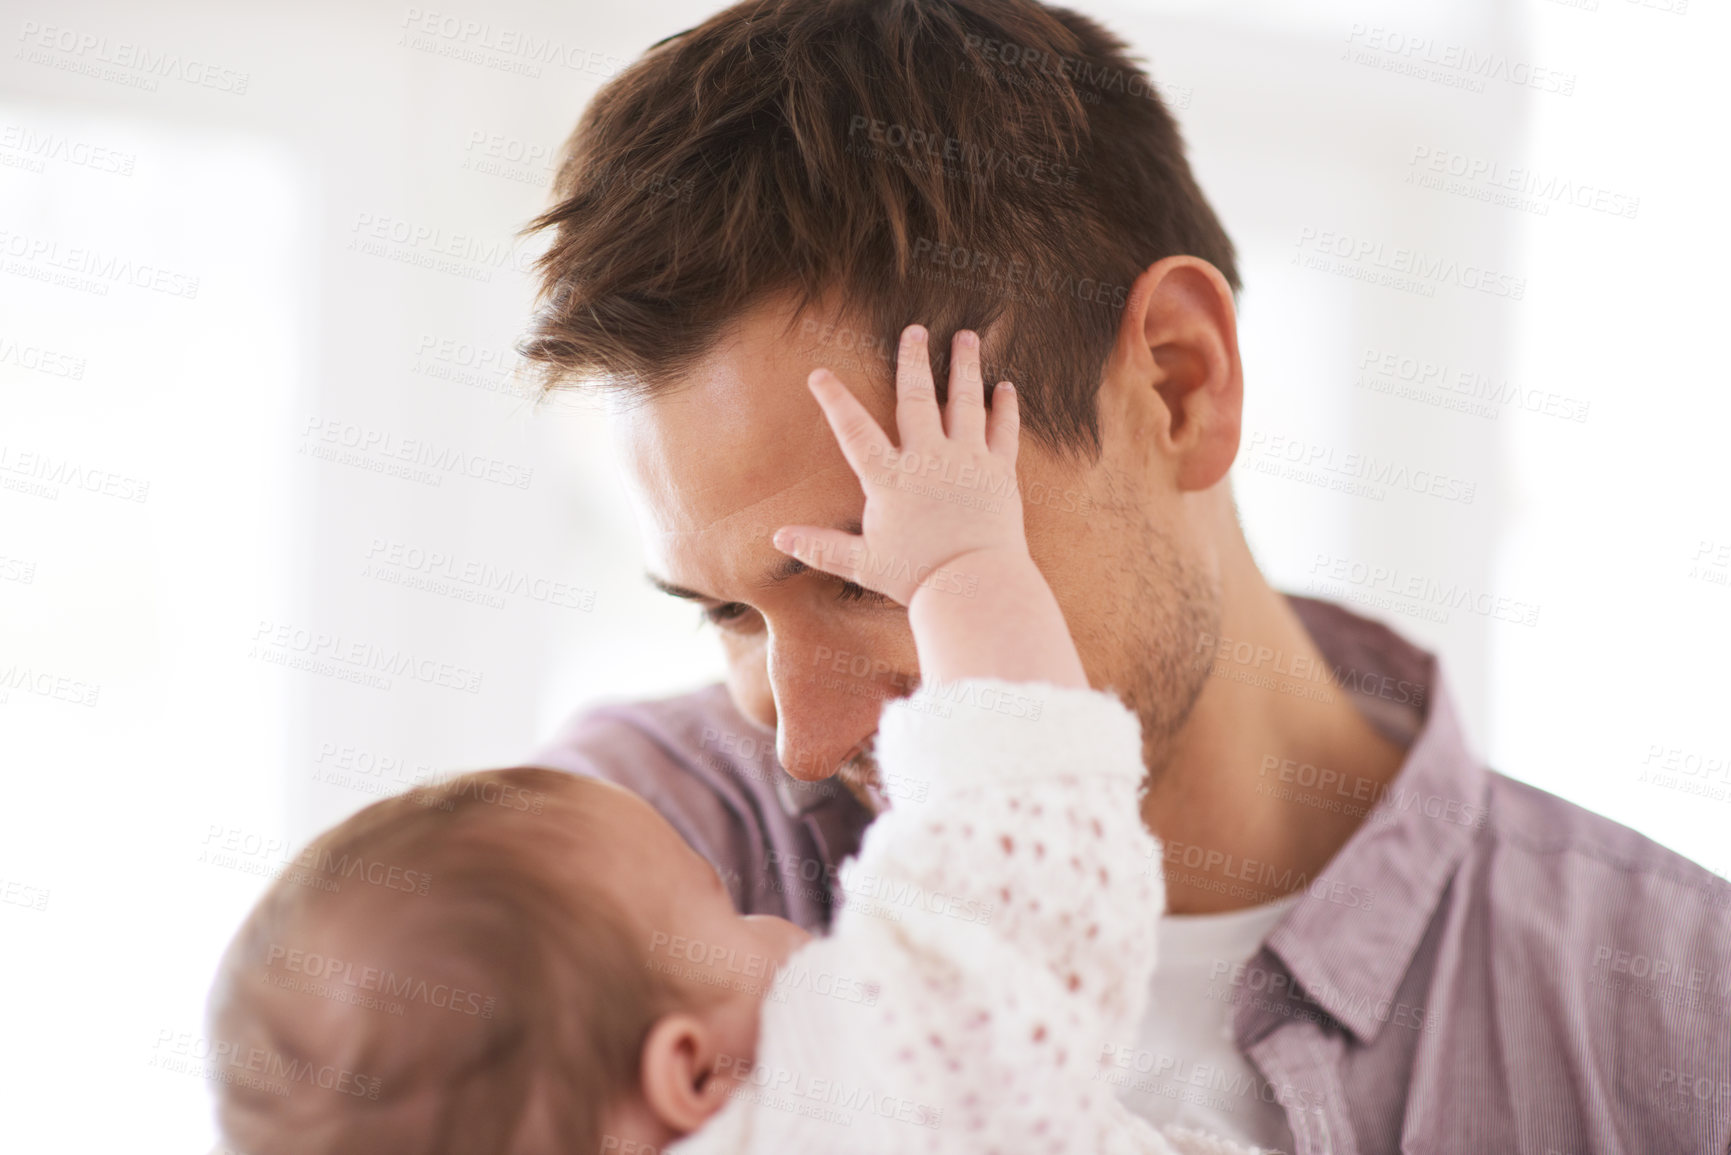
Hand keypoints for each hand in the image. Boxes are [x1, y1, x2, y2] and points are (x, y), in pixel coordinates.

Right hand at [772, 324, 1023, 605]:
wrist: (973, 587)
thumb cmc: (915, 579)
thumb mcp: (862, 563)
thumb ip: (820, 546)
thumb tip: (777, 539)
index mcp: (890, 479)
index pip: (854, 430)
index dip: (834, 400)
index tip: (820, 373)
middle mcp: (927, 459)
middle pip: (917, 398)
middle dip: (913, 360)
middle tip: (916, 329)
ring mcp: (967, 461)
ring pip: (965, 402)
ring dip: (964, 367)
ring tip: (967, 337)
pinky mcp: (998, 473)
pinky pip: (1003, 432)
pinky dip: (1005, 408)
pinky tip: (1006, 388)